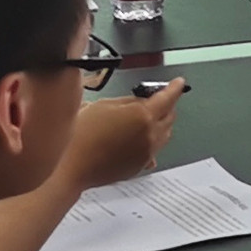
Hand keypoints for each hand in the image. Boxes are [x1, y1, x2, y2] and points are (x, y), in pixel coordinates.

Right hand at [60, 79, 184, 192]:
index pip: (167, 98)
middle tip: (157, 100)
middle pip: (169, 117)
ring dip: (160, 125)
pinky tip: (136, 140)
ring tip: (144, 120)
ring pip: (163, 135)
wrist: (71, 167)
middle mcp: (150, 136)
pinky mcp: (138, 167)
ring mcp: (146, 154)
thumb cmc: (81, 135)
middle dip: (166, 107)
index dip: (175, 88)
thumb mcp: (103, 106)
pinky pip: (152, 152)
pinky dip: (149, 143)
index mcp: (143, 116)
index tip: (179, 84)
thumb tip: (139, 102)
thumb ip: (127, 102)